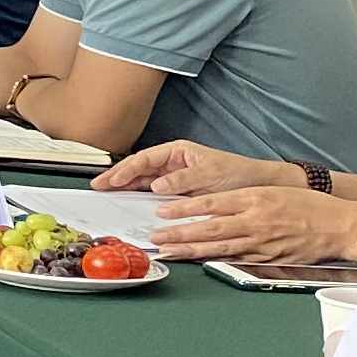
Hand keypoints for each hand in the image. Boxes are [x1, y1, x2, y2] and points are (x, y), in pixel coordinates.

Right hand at [98, 141, 277, 196]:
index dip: (126, 169)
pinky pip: (155, 195)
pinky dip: (140, 198)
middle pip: (138, 169)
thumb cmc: (237, 175)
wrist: (258, 187)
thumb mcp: (210, 174)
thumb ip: (183, 179)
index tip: (112, 180)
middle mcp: (173, 164)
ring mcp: (174, 179)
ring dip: (125, 187)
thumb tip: (157, 185)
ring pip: (143, 181)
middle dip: (117, 176)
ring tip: (107, 194)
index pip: (145, 159)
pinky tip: (130, 204)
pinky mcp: (179, 194)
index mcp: (177, 152)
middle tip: (98, 186)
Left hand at [144, 162, 356, 271]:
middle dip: (179, 233)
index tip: (163, 211)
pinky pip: (237, 259)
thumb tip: (214, 207)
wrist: (341, 227)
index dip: (184, 209)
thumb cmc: (311, 207)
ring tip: (170, 250)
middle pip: (210, 229)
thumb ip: (244, 199)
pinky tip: (200, 261)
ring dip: (191, 250)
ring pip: (219, 248)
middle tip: (157, 236)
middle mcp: (255, 222)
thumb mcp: (274, 192)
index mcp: (255, 199)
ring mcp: (262, 243)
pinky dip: (216, 261)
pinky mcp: (269, 259)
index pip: (212, 204)